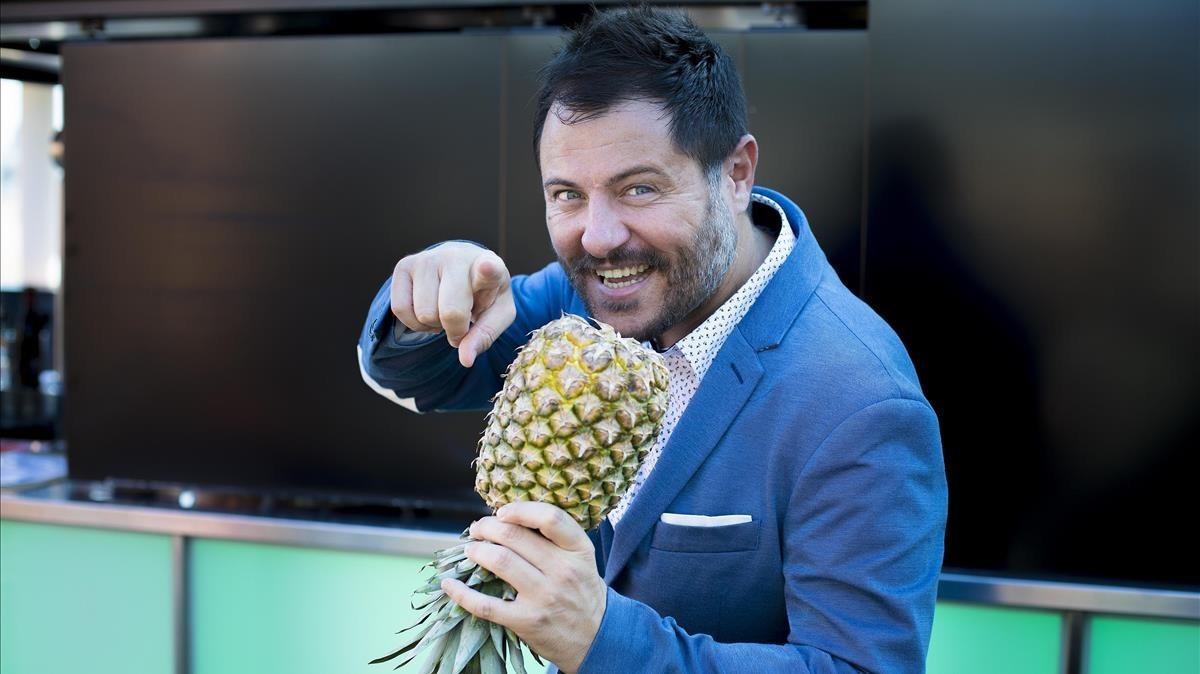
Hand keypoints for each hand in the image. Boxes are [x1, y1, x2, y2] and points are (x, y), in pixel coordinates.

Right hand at [390, 242, 514, 367]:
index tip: (488, 267)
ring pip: (424, 313)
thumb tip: (465, 360)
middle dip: (455, 329)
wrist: (465, 268)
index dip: (487, 270)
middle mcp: (456, 256)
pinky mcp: (404, 265)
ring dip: (434, 325)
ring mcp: (427, 258)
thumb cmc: (485, 294)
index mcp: (490, 266)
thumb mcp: (497, 315)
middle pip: (450, 311)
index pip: (487, 268)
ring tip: (445, 311)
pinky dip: (415, 323)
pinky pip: (401, 309)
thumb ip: (484, 336)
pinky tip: (429, 311)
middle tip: (462, 322)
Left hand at [441, 502, 606, 673]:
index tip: (502, 512)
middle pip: (515, 536)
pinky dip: (462, 593)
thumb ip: (555, 539)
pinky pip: (486, 604)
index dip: (519, 510)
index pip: (549, 517)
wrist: (597, 638)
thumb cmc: (582, 591)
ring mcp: (544, 597)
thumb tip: (509, 519)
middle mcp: (563, 571)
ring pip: (499, 561)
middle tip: (477, 529)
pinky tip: (449, 584)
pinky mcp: (526, 621)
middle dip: (487, 527)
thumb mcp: (582, 559)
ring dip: (476, 550)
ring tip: (470, 549)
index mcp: (578, 550)